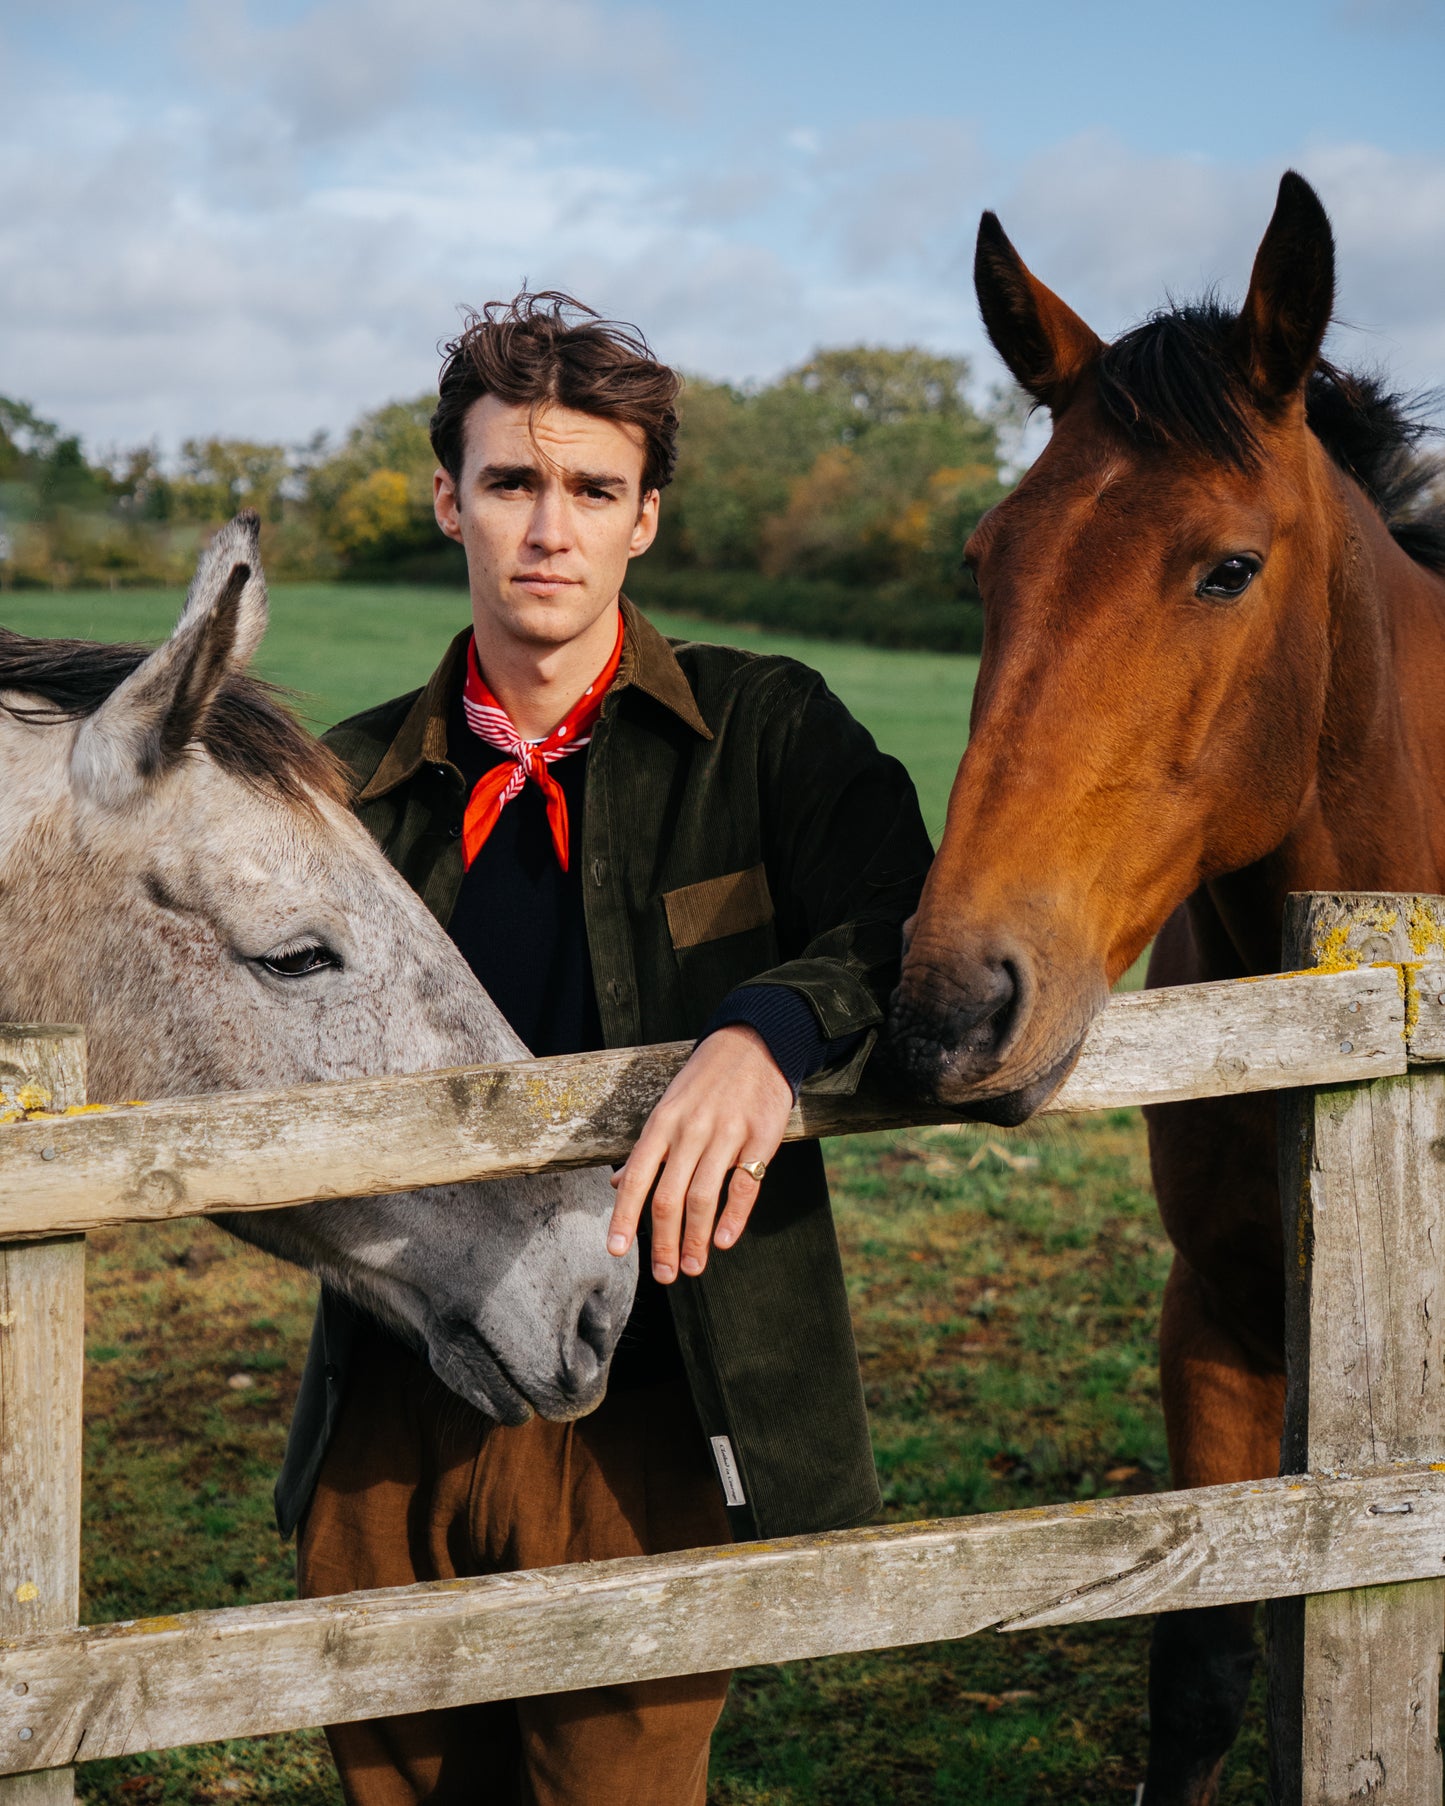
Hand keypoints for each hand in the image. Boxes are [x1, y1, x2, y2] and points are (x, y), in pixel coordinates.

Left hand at [608, 1025, 792, 1283]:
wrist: (757, 1042)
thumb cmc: (705, 1081)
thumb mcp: (668, 1107)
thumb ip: (645, 1149)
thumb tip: (616, 1185)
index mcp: (662, 1123)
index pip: (636, 1177)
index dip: (624, 1217)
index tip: (616, 1251)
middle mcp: (690, 1130)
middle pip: (668, 1196)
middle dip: (664, 1243)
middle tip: (665, 1275)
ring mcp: (726, 1133)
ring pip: (704, 1197)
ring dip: (696, 1239)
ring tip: (693, 1268)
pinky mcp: (761, 1137)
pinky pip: (745, 1185)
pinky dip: (733, 1217)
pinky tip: (724, 1241)